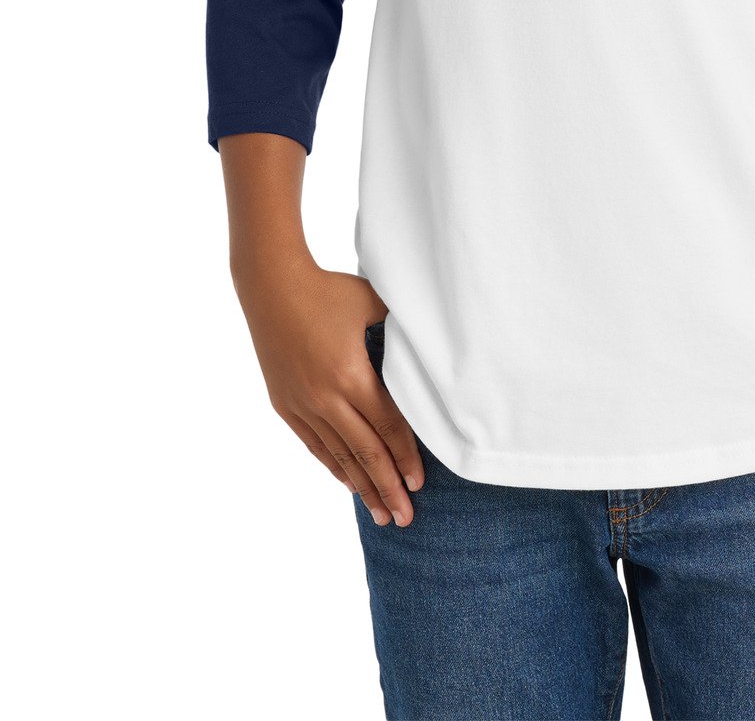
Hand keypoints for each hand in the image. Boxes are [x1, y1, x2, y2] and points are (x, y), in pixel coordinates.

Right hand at [236, 259, 424, 526]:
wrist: (271, 285)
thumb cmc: (328, 289)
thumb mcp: (371, 303)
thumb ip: (401, 327)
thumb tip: (433, 338)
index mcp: (352, 375)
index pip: (387, 428)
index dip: (406, 458)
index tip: (420, 484)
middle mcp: (326, 397)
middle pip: (366, 453)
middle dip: (389, 488)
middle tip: (407, 518)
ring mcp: (303, 404)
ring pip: (339, 456)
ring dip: (363, 487)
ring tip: (382, 514)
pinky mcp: (286, 405)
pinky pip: (315, 445)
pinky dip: (334, 466)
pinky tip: (349, 484)